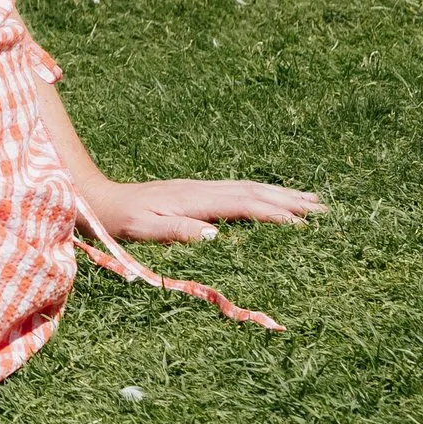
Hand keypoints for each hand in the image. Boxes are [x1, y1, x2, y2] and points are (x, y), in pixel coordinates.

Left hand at [85, 176, 322, 245]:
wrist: (98, 198)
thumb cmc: (118, 221)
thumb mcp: (143, 230)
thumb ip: (178, 231)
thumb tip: (216, 236)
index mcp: (194, 201)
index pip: (243, 205)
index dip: (274, 214)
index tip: (303, 224)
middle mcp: (202, 190)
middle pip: (254, 192)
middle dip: (290, 200)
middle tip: (324, 209)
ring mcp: (200, 189)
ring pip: (249, 188)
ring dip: (281, 193)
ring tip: (312, 200)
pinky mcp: (196, 191)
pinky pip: (238, 190)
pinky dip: (262, 193)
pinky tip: (272, 197)